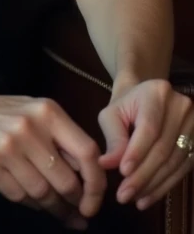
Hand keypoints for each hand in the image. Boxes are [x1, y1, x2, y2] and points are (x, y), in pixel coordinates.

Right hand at [0, 84, 106, 228]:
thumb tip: (89, 175)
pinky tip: (35, 202)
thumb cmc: (1, 113)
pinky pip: (21, 197)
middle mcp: (30, 128)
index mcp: (48, 112)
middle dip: (77, 203)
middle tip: (81, 213)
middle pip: (67, 181)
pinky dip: (32, 204)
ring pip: (44, 194)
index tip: (95, 199)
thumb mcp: (35, 112)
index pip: (87, 152)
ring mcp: (8, 148)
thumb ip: (61, 136)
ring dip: (56, 209)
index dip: (96, 183)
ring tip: (62, 214)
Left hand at [98, 78, 193, 209]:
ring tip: (133, 199)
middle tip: (124, 195)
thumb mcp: (112, 115)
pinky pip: (181, 169)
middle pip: (163, 149)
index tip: (122, 173)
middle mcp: (181, 106)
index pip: (149, 128)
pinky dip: (164, 186)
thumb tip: (107, 164)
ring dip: (152, 185)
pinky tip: (148, 197)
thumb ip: (112, 138)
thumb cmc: (125, 106)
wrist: (146, 99)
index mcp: (157, 93)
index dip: (137, 152)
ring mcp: (193, 124)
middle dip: (142, 175)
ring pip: (173, 162)